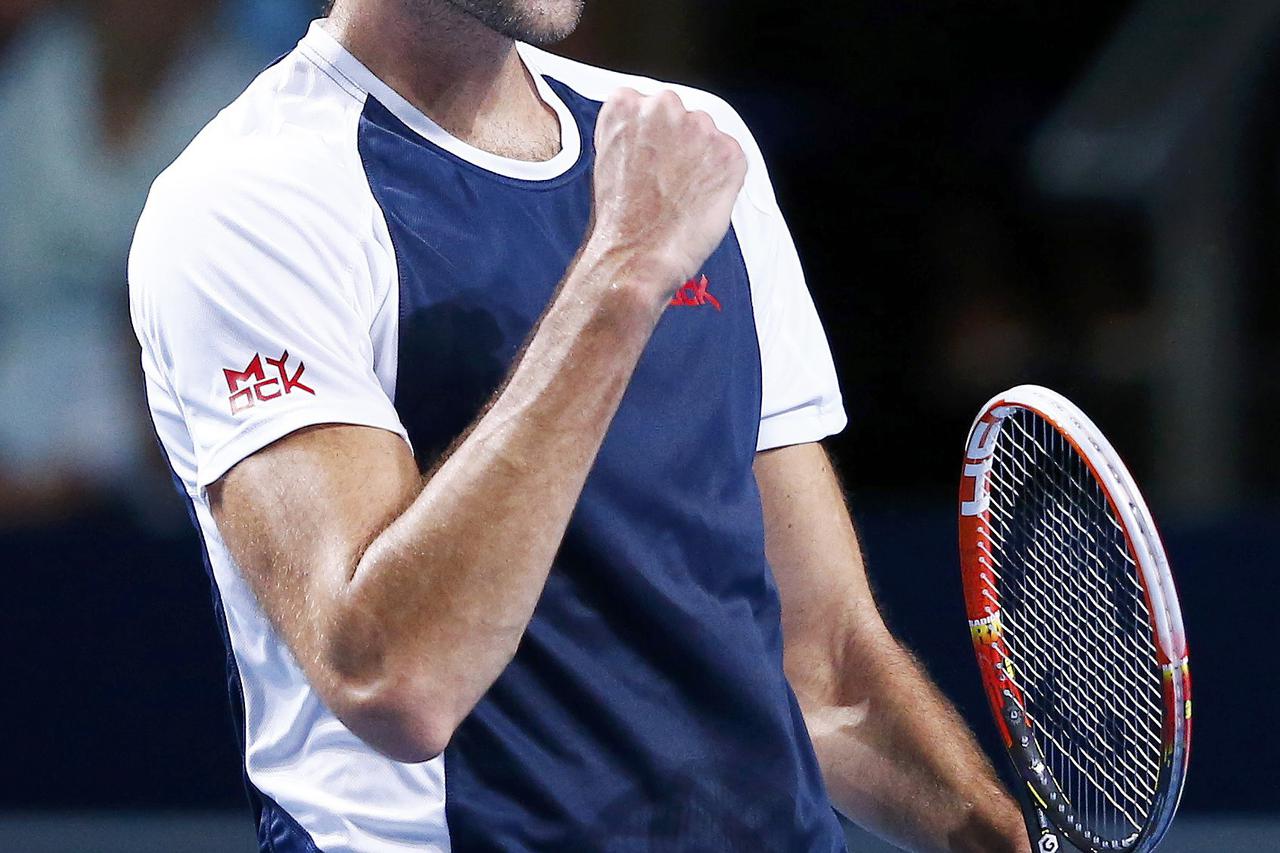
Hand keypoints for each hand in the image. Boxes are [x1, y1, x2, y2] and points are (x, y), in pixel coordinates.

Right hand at [586, 87, 747, 310]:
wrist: (637, 253)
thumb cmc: (619, 218)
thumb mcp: (608, 160)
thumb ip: (632, 136)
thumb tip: (654, 137)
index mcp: (625, 104)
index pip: (645, 105)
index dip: (649, 137)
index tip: (646, 160)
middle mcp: (663, 105)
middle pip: (679, 115)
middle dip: (677, 142)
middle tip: (666, 180)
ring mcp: (699, 127)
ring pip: (706, 135)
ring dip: (700, 158)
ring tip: (681, 195)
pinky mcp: (729, 153)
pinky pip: (731, 158)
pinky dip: (721, 178)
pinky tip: (700, 200)